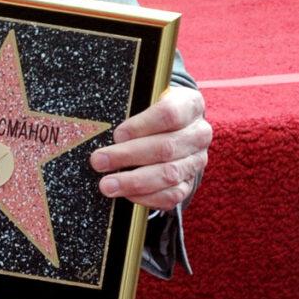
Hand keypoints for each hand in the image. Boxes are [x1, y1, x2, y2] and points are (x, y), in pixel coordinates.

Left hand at [88, 82, 210, 212]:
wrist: (177, 129)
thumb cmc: (154, 112)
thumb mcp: (148, 100)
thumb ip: (133, 108)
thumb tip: (105, 129)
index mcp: (190, 105)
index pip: (169, 114)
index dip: (141, 125)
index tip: (117, 134)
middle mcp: (198, 134)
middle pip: (165, 148)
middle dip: (128, 156)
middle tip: (99, 161)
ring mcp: (196, 161)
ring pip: (168, 174)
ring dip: (134, 182)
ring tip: (107, 185)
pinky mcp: (189, 183)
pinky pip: (171, 196)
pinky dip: (146, 197)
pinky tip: (126, 194)